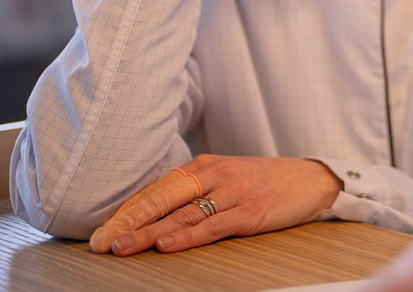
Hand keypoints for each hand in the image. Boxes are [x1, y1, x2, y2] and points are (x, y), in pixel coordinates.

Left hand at [88, 155, 342, 255]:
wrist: (312, 178)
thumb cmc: (265, 181)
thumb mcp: (226, 179)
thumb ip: (194, 192)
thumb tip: (152, 214)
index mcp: (204, 165)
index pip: (155, 190)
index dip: (125, 212)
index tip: (100, 232)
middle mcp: (214, 174)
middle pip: (161, 199)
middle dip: (127, 223)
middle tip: (101, 243)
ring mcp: (232, 192)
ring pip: (182, 213)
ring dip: (148, 232)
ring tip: (123, 247)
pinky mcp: (249, 211)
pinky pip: (213, 224)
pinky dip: (187, 235)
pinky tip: (167, 244)